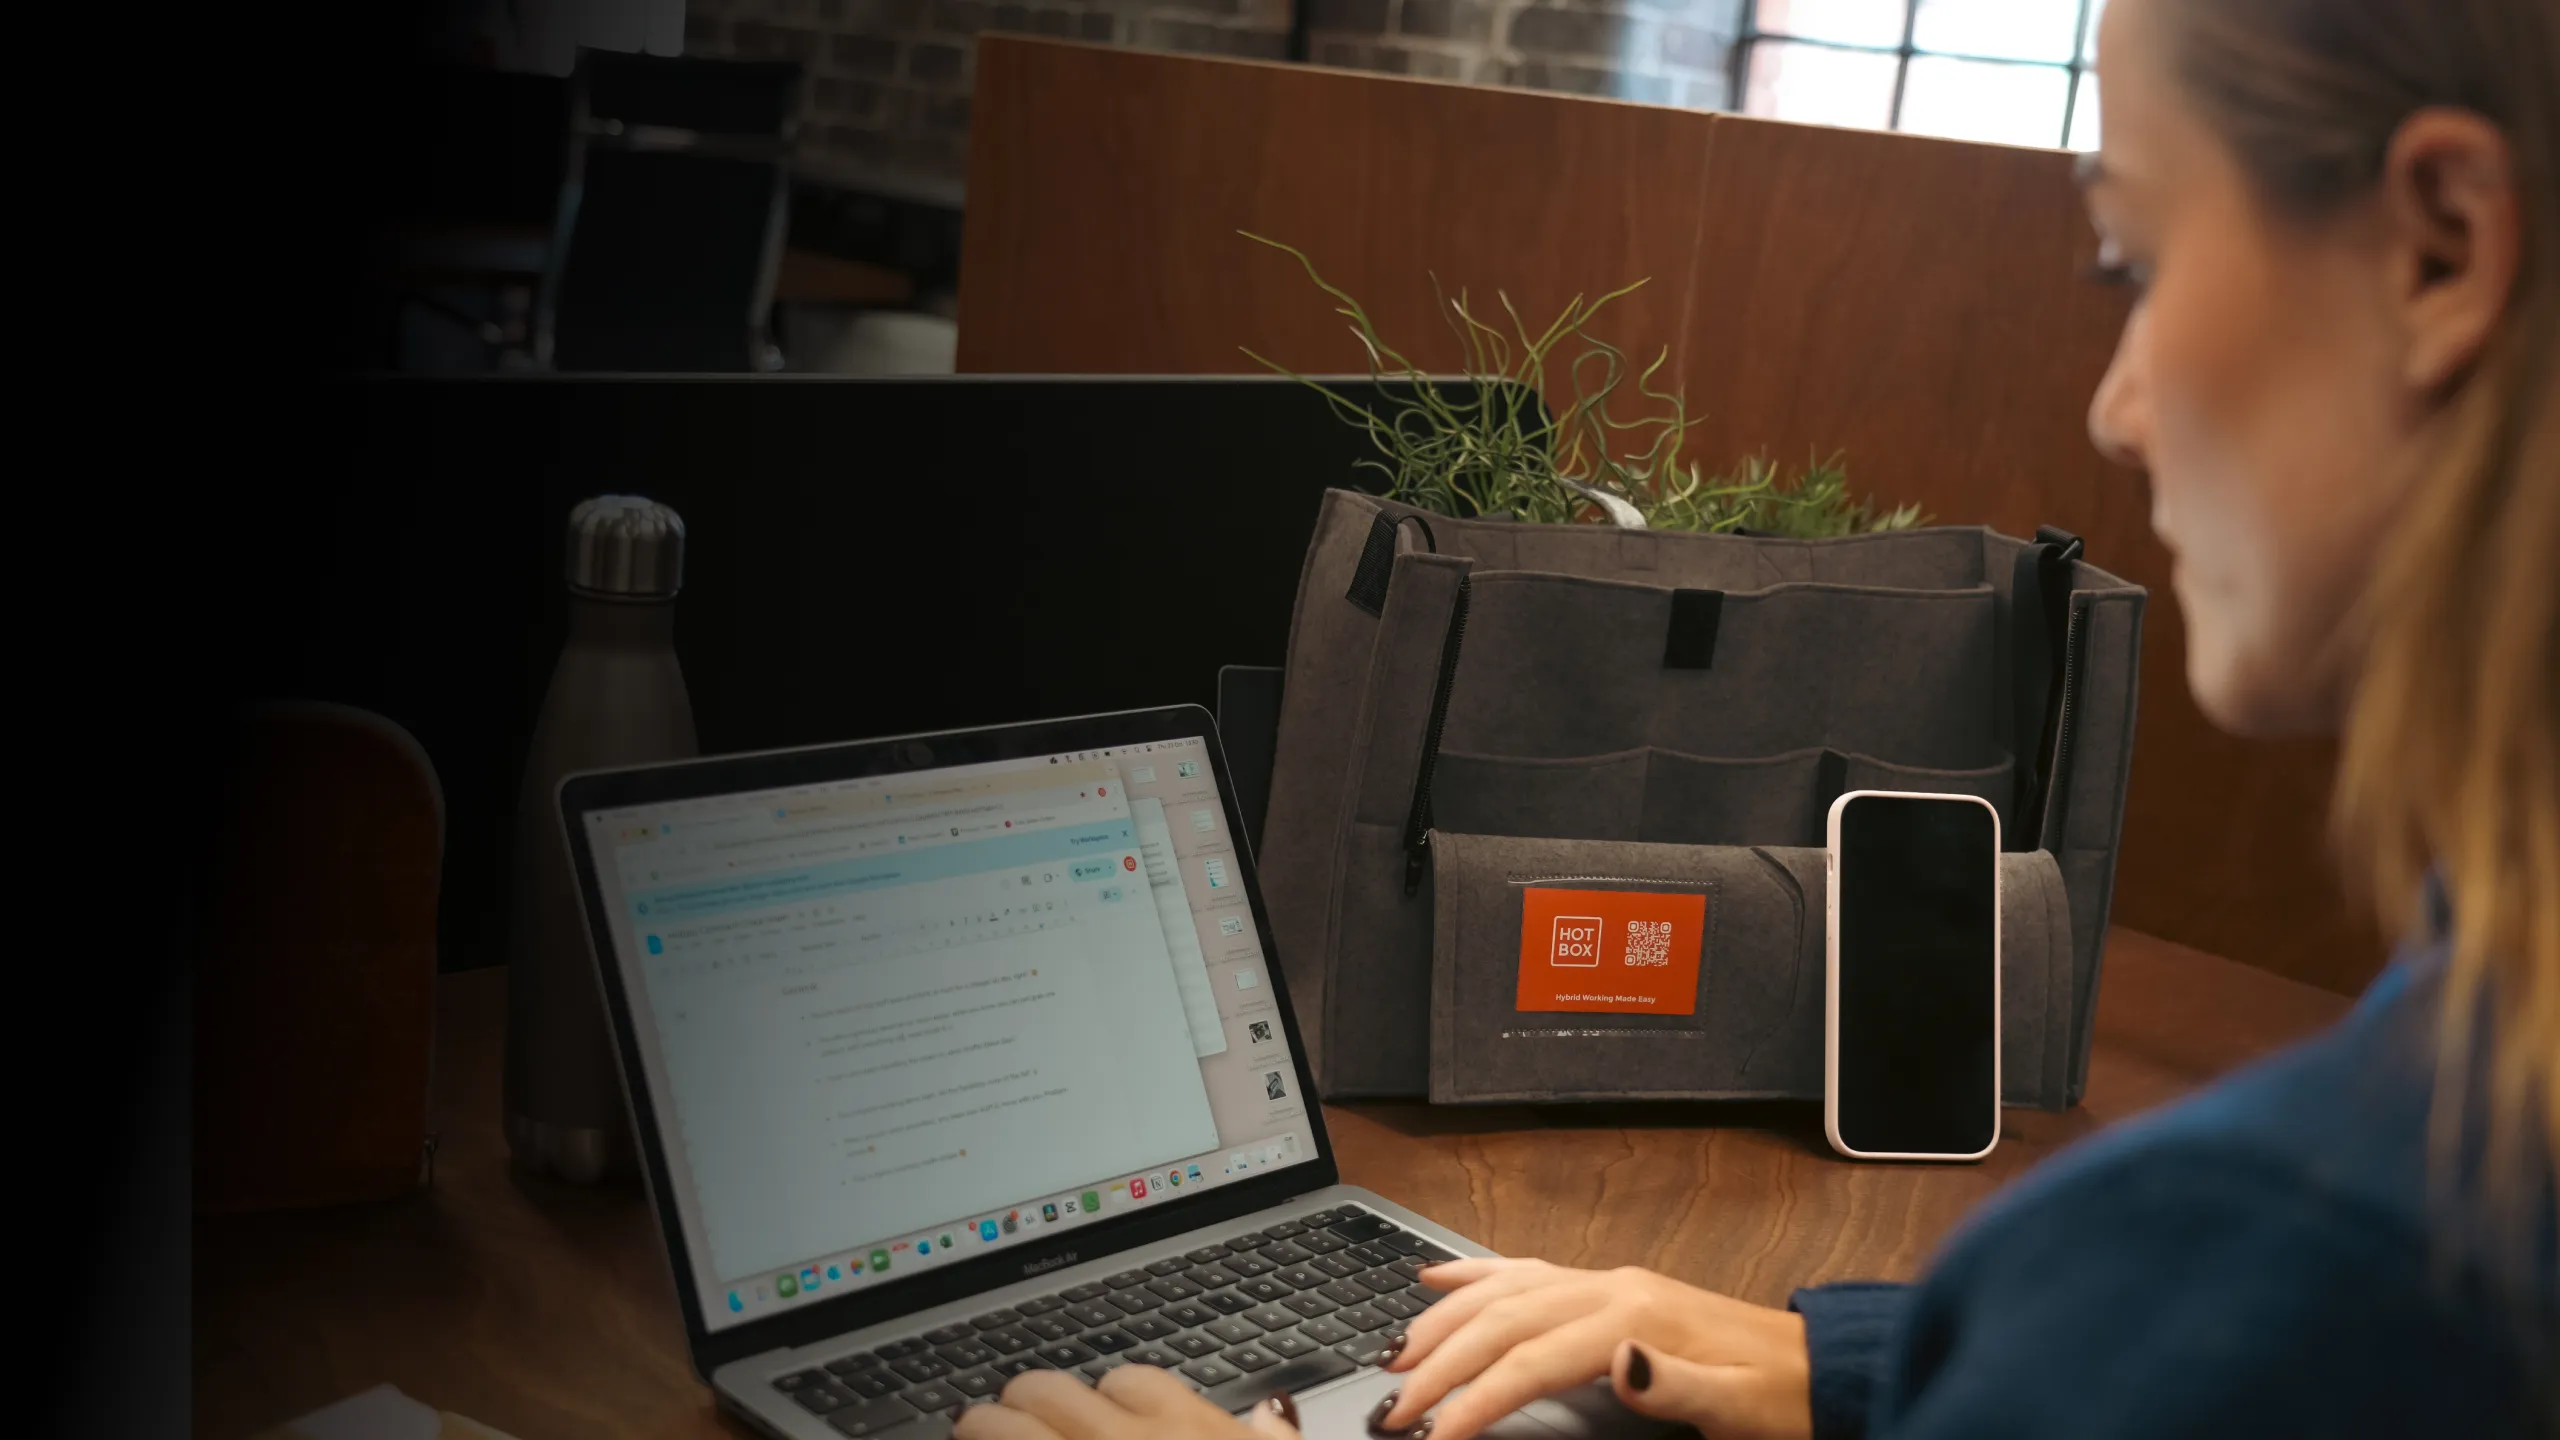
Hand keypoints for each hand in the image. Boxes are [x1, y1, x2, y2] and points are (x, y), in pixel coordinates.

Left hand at [952, 1364, 1302, 1439]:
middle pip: (1049, 1390)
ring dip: (982, 1426)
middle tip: (1011, 1410)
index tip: (1095, 1409)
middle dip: (1027, 1399)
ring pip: (1000, 1426)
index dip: (1107, 1396)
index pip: (1130, 1381)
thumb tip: (1270, 1415)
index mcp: (1184, 1431)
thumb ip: (1273, 1439)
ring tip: (971, 1427)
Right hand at [1374, 1257, 1811, 1439]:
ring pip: (1502, 1291)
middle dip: (1438, 1363)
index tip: (1433, 1436)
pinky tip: (1436, 1277)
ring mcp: (1606, 1283)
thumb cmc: (1779, 1397)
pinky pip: (1526, 1272)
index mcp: (1633, 1318)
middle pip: (1501, 1320)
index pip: (1529, 1359)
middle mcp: (1609, 1289)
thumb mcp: (1740, 1408)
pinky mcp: (1608, 1288)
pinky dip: (1475, 1275)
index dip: (1474, 1399)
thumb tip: (1616, 1361)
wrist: (1817, 1367)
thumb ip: (1677, 1385)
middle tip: (1392, 1408)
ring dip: (1441, 1321)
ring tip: (1391, 1356)